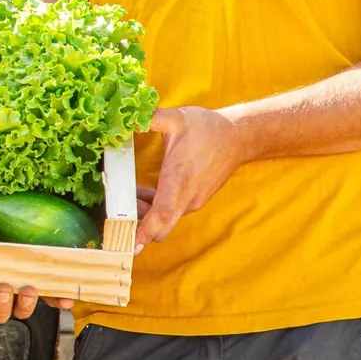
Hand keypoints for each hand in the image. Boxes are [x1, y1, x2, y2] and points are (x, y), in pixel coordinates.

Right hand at [0, 284, 74, 322]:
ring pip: (21, 311)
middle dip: (1, 305)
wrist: (28, 215)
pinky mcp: (45, 286)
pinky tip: (63, 300)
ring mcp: (23, 289)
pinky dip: (57, 300)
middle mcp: (1, 288)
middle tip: (3, 288)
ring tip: (29, 290)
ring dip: (25, 305)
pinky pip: (51, 299)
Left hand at [136, 106, 247, 249]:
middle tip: (122, 210)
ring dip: (147, 215)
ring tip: (131, 194)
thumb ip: (149, 117)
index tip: (130, 244)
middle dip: (140, 226)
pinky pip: (173, 213)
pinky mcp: (196, 200)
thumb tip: (127, 115)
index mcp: (179, 179)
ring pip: (166, 221)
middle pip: (162, 228)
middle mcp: (187, 196)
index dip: (145, 230)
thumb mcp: (176, 117)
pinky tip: (146, 192)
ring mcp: (193, 201)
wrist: (238, 137)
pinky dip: (158, 209)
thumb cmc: (206, 128)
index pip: (162, 213)